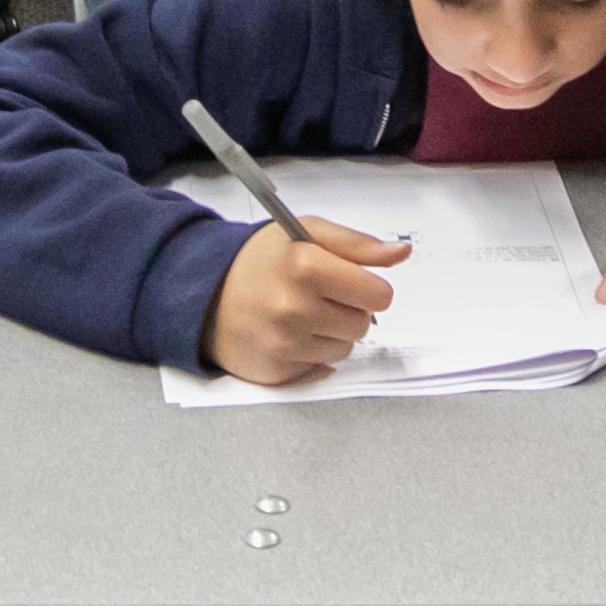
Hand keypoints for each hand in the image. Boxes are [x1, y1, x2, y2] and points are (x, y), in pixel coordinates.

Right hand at [201, 217, 409, 383]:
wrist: (205, 295)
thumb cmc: (261, 262)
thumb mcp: (305, 233)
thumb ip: (357, 244)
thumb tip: (401, 253)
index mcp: (305, 265)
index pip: (378, 294)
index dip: (367, 287)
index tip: (350, 282)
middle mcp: (294, 306)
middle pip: (363, 323)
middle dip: (348, 310)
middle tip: (318, 296)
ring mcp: (284, 342)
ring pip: (345, 348)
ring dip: (331, 333)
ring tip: (301, 315)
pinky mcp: (277, 371)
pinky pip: (322, 367)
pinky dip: (312, 353)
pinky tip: (289, 335)